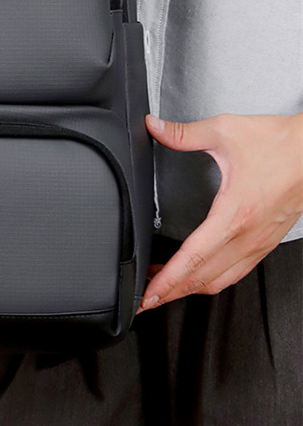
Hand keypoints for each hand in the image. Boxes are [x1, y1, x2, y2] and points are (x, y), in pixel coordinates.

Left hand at [137, 110, 302, 309]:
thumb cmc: (279, 143)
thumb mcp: (225, 131)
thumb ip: (184, 133)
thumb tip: (155, 128)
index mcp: (235, 214)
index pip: (193, 258)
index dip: (167, 280)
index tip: (148, 295)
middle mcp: (248, 236)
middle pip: (204, 279)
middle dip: (171, 292)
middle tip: (145, 297)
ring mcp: (259, 242)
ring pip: (221, 280)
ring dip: (191, 289)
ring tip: (166, 287)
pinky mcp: (266, 242)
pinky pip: (236, 271)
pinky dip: (212, 279)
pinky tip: (199, 273)